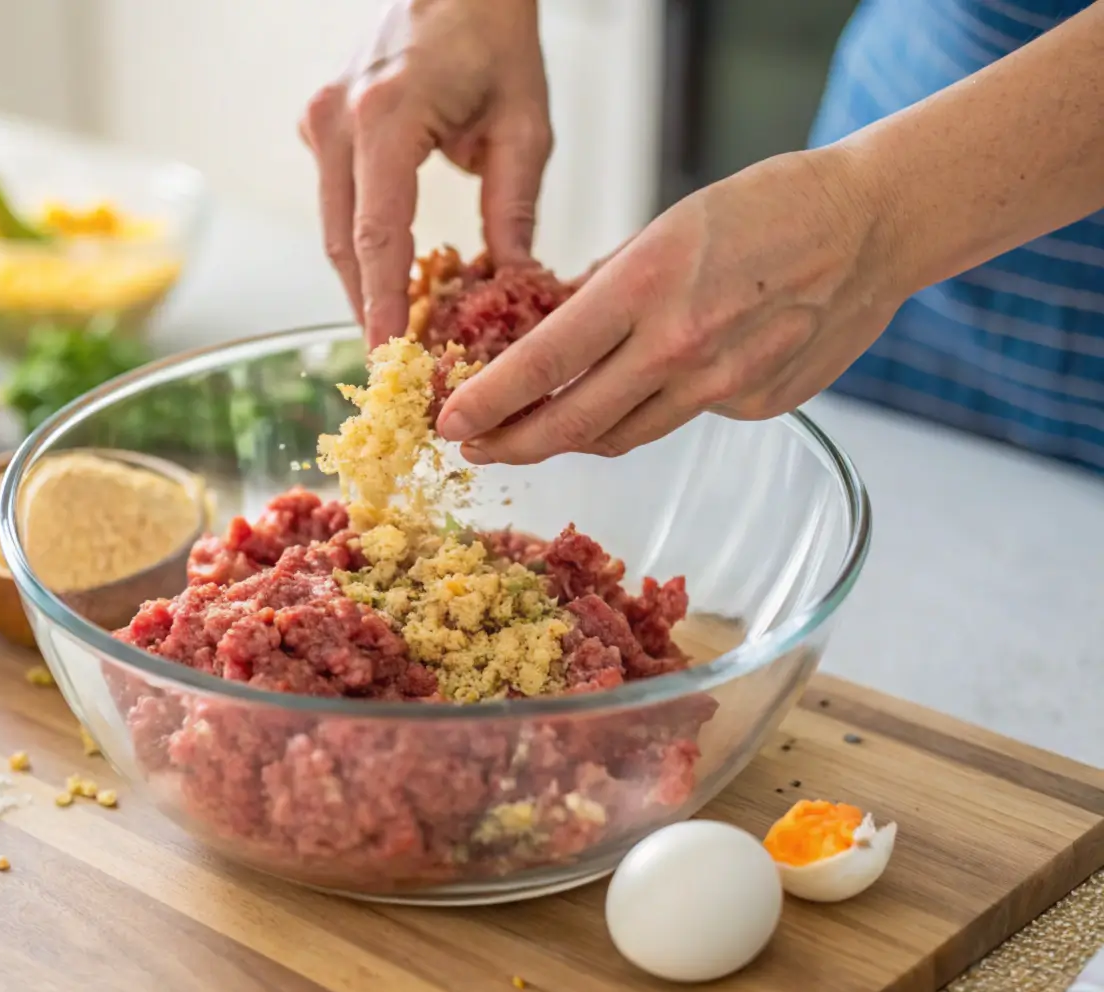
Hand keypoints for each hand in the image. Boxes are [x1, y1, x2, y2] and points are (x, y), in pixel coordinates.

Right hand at [300, 0, 550, 347]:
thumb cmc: (494, 37)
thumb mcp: (524, 126)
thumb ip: (514, 210)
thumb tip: (510, 284)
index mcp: (388, 116)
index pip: (378, 235)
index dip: (380, 303)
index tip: (387, 354)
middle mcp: (339, 119)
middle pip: (345, 242)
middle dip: (368, 306)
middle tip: (397, 361)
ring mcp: (321, 119)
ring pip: (335, 228)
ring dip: (363, 280)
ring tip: (396, 329)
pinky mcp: (320, 123)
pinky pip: (336, 202)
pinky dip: (361, 243)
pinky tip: (392, 274)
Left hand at [436, 146, 906, 462]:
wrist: (873, 226)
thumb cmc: (766, 208)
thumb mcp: (666, 227)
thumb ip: (607, 291)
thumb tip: (552, 336)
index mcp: (647, 285)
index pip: (545, 363)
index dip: (490, 402)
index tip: (451, 422)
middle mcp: (681, 346)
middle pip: (573, 425)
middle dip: (512, 445)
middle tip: (474, 451)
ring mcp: (724, 385)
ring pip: (623, 435)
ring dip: (571, 438)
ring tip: (534, 431)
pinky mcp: (757, 407)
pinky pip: (680, 419)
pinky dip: (651, 409)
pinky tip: (656, 381)